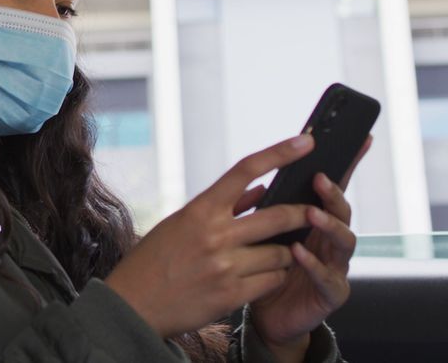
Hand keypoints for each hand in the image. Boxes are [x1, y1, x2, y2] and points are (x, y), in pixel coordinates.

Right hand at [105, 134, 321, 337]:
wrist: (132, 305)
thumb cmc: (154, 260)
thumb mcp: (180, 224)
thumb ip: (220, 208)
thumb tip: (259, 191)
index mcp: (200, 209)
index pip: (246, 170)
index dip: (280, 152)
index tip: (306, 142)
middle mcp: (215, 234)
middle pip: (279, 215)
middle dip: (304, 213)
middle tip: (315, 212)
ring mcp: (225, 266)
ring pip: (282, 253)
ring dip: (286, 253)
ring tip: (276, 254)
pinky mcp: (232, 295)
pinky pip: (273, 280)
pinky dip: (276, 276)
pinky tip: (265, 276)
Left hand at [249, 136, 371, 351]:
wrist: (267, 316)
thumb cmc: (264, 268)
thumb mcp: (260, 233)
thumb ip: (264, 210)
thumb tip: (260, 179)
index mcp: (316, 221)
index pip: (333, 187)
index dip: (348, 164)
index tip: (360, 138)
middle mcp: (331, 240)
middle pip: (342, 210)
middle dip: (332, 193)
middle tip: (318, 178)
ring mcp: (336, 266)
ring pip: (345, 241)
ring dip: (328, 224)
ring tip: (311, 212)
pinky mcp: (331, 294)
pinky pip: (327, 277)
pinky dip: (313, 264)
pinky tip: (298, 252)